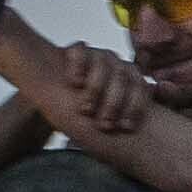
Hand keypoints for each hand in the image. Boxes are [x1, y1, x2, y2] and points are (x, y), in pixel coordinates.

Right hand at [15, 34, 153, 158]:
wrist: (50, 93)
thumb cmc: (79, 113)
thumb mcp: (102, 121)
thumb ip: (119, 122)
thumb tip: (139, 142)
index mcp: (128, 80)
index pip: (141, 88)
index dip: (136, 107)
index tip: (126, 127)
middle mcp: (115, 64)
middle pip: (124, 75)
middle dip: (115, 102)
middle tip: (105, 124)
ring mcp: (96, 54)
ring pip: (104, 62)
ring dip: (96, 88)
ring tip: (85, 108)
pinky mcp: (74, 50)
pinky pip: (80, 50)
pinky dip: (78, 65)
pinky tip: (74, 82)